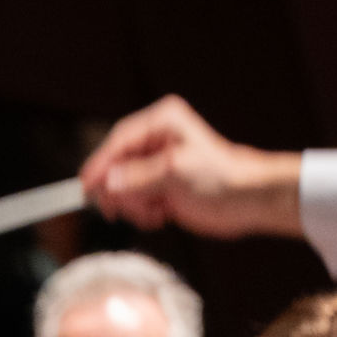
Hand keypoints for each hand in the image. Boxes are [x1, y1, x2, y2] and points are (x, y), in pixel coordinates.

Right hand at [80, 95, 304, 239]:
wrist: (248, 200)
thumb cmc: (221, 176)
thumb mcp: (175, 171)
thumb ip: (137, 177)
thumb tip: (107, 183)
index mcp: (160, 122)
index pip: (119, 141)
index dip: (101, 164)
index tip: (87, 186)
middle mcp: (155, 140)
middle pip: (115, 165)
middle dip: (120, 190)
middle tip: (124, 209)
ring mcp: (155, 164)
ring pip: (121, 186)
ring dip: (133, 204)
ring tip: (154, 211)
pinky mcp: (158, 186)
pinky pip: (133, 200)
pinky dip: (142, 212)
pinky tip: (161, 214)